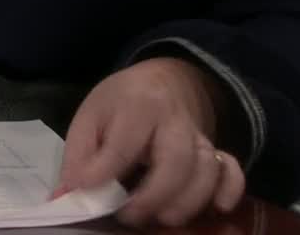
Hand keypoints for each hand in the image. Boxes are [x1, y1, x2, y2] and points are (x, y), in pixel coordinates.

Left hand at [52, 57, 245, 226]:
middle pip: (177, 160)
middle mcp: (174, 120)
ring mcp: (199, 137)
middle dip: (154, 196)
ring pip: (206, 170)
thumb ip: (78, 157)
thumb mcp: (90, 117)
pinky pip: (231, 171)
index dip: (105, 172)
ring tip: (160, 217)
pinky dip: (228, 191)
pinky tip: (217, 209)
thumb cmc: (121, 104)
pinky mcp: (216, 152)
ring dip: (186, 202)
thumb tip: (67, 197)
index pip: (124, 143)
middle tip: (129, 215)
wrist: (165, 82)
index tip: (86, 191)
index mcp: (137, 105)